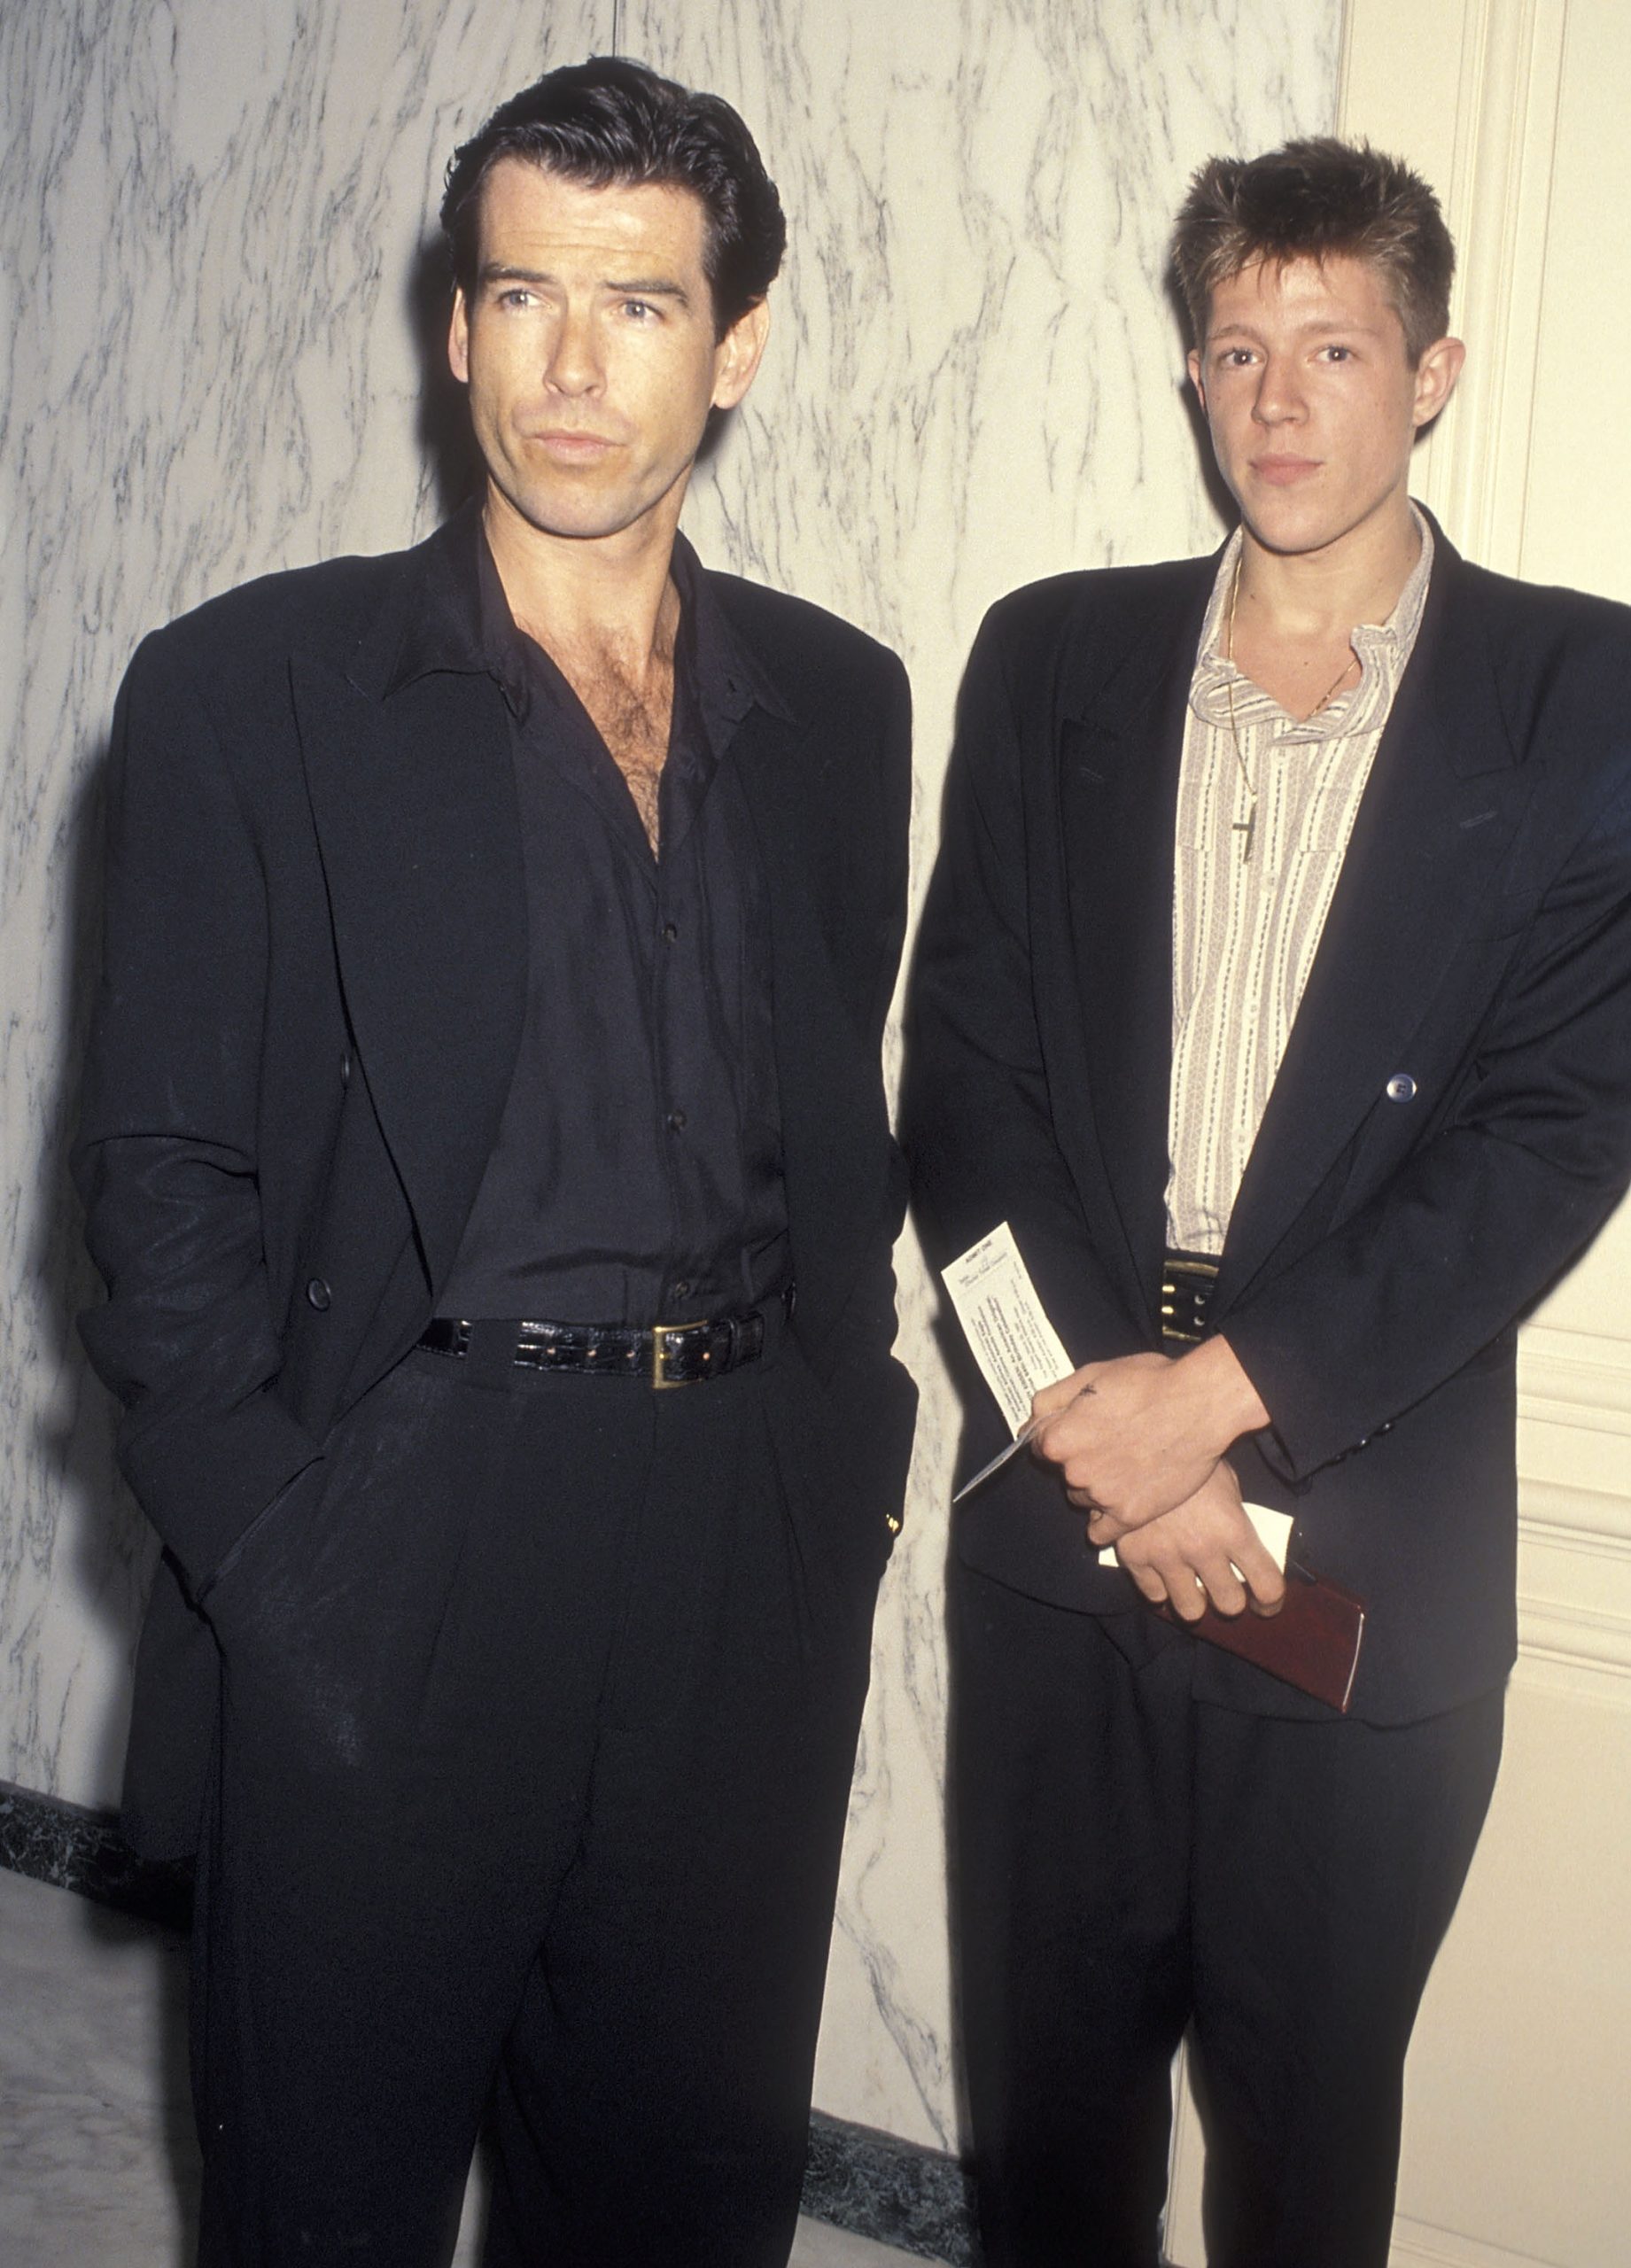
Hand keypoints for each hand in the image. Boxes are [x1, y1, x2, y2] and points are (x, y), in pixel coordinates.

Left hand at [1030, 1336, 1268, 1536]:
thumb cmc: (1148, 1383)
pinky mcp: (1129, 1516)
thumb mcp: (1091, 1375)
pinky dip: (1106, 1523)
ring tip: (1129, 1466)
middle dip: (1082, 1461)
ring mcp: (1102, 1497)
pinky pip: (1101, 1532)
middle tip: (1113, 1445)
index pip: (1042, 1446)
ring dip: (1097, 1487)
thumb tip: (1030, 1422)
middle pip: (1066, 1473)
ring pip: (1084, 1498)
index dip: (1063, 1436)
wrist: (1199, 1406)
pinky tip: (1119, 1506)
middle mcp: (1075, 1472)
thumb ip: (1052, 1399)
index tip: (1085, 1431)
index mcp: (1060, 1439)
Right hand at [1111, 1463, 1285, 1621]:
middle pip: (1230, 1605)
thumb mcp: (1225, 1480)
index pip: (1268, 1587)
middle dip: (1231, 1600)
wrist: (1135, 1439)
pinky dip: (1160, 1588)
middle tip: (1225, 1589)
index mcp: (1233, 1529)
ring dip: (1196, 1600)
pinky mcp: (1134, 1556)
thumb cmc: (1188, 1455)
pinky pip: (1154, 1595)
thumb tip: (1244, 1546)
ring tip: (1193, 1586)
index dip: (1272, 1602)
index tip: (1266, 1604)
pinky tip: (1162, 1571)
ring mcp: (1166, 1556)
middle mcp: (1203, 1549)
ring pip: (1191, 1610)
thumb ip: (1236, 1517)